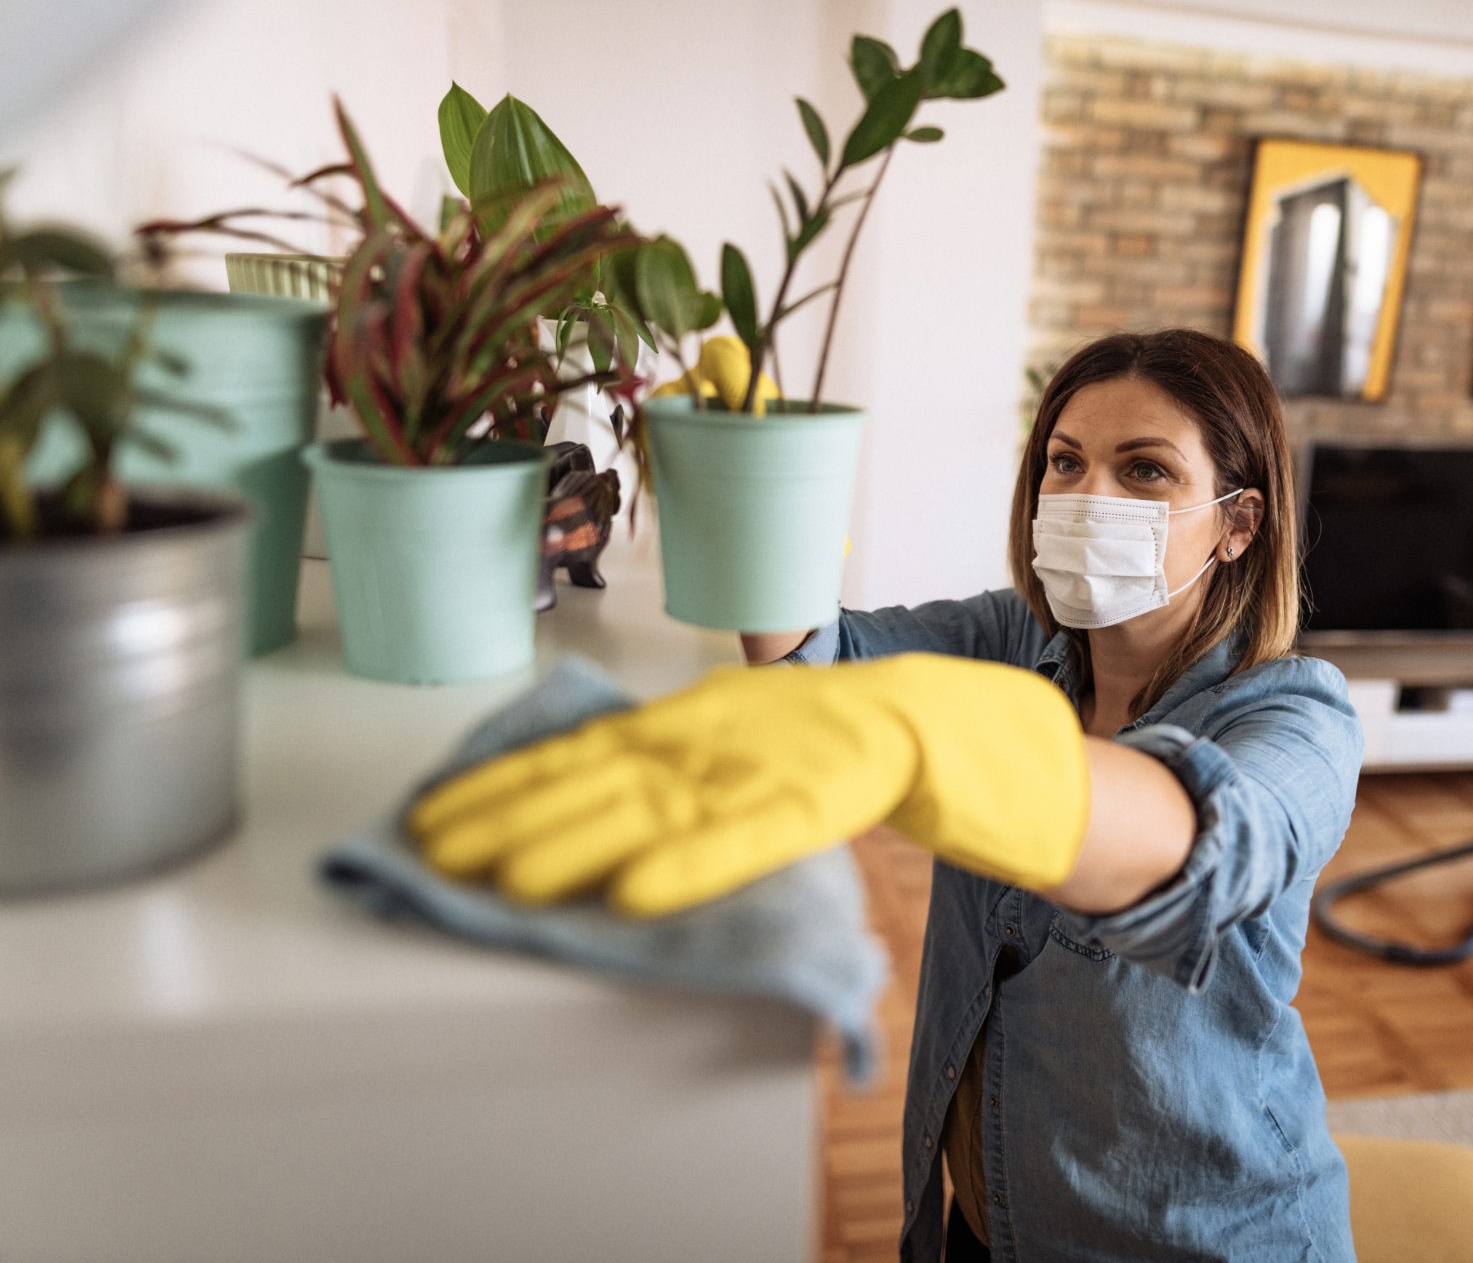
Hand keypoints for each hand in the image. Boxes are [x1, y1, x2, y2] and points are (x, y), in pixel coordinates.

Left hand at [408, 655, 1089, 916]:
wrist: (904, 718)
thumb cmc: (794, 734)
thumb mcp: (710, 731)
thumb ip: (644, 758)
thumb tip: (549, 784)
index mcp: (672, 725)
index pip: (570, 752)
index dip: (498, 784)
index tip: (428, 816)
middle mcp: (696, 745)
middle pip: (591, 780)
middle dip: (510, 817)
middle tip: (435, 855)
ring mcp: (747, 773)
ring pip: (649, 810)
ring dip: (574, 842)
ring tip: (507, 880)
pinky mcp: (801, 806)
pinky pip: (737, 842)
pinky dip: (686, 866)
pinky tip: (636, 894)